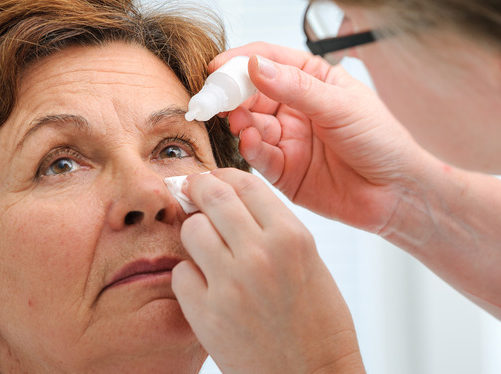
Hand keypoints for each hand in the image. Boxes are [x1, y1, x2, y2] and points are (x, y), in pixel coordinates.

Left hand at [172, 169, 363, 373]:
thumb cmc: (318, 323)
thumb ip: (273, 228)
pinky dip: (190, 276)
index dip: (224, 176)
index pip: (246, 183)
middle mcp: (260, 255)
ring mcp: (230, 285)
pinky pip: (182, 274)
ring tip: (207, 249)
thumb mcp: (309, 262)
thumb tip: (231, 199)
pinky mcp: (207, 315)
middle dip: (198, 189)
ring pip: (192, 230)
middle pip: (213, 197)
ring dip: (195, 233)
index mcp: (292, 237)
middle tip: (192, 192)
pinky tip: (207, 287)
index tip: (214, 179)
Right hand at [210, 43, 436, 231]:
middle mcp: (296, 107)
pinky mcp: (284, 170)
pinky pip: (258, 156)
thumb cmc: (382, 142)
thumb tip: (256, 66)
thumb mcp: (341, 106)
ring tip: (240, 121)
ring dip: (240, 121)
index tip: (218, 67)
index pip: (270, 61)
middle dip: (232, 93)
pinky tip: (250, 141)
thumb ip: (296, 88)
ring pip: (251, 124)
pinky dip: (249, 147)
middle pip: (252, 92)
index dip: (241, 61)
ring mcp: (288, 139)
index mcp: (313, 80)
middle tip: (215, 97)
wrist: (397, 193)